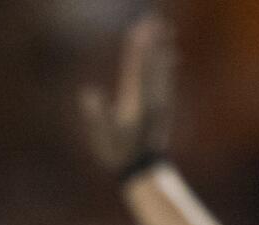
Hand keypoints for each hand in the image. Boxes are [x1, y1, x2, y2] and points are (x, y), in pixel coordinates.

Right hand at [78, 14, 175, 173]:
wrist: (145, 171)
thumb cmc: (120, 157)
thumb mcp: (104, 140)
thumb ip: (97, 117)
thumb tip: (88, 94)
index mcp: (136, 103)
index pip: (136, 69)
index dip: (138, 49)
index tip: (139, 30)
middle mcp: (150, 98)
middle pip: (151, 63)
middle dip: (151, 41)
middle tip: (153, 20)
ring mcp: (157, 101)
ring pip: (160, 69)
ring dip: (161, 48)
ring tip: (164, 29)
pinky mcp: (161, 106)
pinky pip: (164, 80)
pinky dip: (166, 64)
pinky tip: (171, 54)